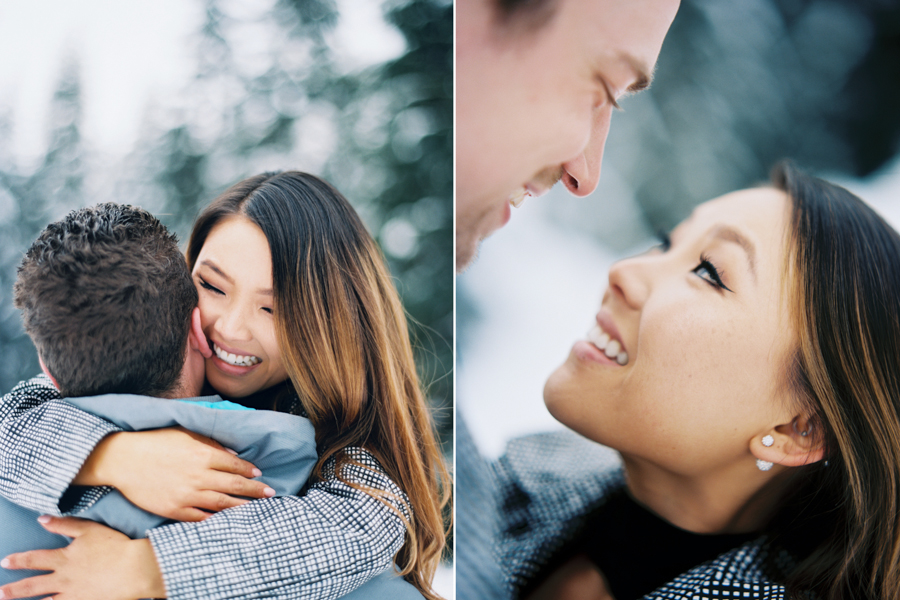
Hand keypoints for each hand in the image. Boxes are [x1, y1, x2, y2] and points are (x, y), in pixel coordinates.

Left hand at [0, 516, 165, 599]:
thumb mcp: (89, 529)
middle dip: (13, 590)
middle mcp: (63, 578)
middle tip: (0, 592)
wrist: (134, 568)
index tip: (5, 561)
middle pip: (32, 586)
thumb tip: (42, 519)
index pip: (34, 559)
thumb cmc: (114, 546)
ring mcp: (72, 594)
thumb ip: (64, 524)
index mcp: (64, 558)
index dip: (18, 560)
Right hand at [76, 427, 275, 520]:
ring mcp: (187, 495)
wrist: (123, 459)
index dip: (250, 470)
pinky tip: (226, 519)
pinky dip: (216, 518)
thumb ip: (212, 444)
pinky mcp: (174, 510)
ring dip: (241, 506)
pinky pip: (200, 517)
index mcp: (203, 455)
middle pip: (234, 486)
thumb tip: (234, 456)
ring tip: (255, 508)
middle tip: (270, 493)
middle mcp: (198, 476)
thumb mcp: (186, 434)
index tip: (260, 474)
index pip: (235, 465)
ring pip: (221, 504)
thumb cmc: (155, 442)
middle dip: (255, 490)